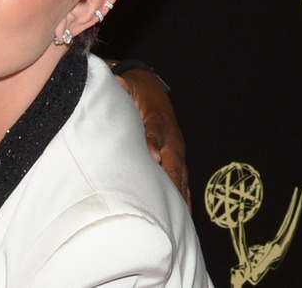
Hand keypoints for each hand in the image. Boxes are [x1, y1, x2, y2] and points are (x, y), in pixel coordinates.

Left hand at [115, 69, 190, 210]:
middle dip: (170, 181)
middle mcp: (173, 140)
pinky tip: (182, 219)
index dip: (154, 144)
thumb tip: (118, 82)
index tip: (152, 156)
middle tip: (165, 202)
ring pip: (180, 176)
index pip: (157, 133)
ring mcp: (177, 153)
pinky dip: (182, 200)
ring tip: (176, 219)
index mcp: (159, 121)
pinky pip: (181, 182)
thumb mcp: (129, 86)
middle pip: (174, 162)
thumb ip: (124, 86)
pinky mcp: (177, 162)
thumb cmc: (136, 92)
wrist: (152, 90)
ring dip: (178, 197)